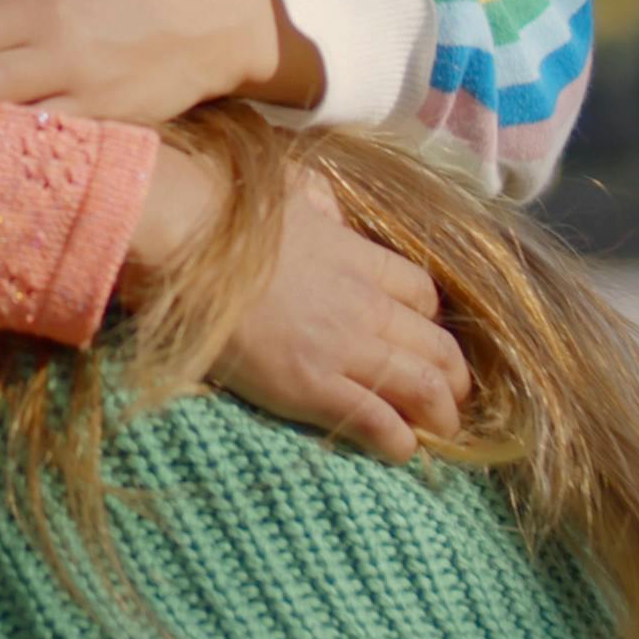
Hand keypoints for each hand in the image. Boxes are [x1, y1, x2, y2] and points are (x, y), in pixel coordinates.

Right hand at [205, 174, 470, 463]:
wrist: (185, 240)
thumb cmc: (227, 211)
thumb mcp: (291, 188)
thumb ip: (323, 205)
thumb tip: (330, 216)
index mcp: (359, 257)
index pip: (424, 295)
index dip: (432, 323)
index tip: (423, 340)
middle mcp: (363, 305)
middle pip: (438, 347)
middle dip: (453, 378)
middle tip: (449, 398)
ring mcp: (341, 348)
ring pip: (423, 387)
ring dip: (441, 415)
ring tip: (439, 431)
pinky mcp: (311, 386)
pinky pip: (375, 420)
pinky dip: (399, 440)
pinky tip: (401, 450)